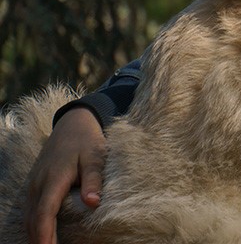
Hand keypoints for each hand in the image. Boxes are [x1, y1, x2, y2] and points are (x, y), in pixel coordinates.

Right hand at [24, 107, 106, 243]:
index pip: (45, 213)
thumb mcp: (96, 157)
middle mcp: (39, 184)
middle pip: (33, 220)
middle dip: (39, 241)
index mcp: (54, 179)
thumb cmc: (88, 141)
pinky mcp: (36, 185)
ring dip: (36, 235)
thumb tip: (93, 203)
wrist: (73, 123)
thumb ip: (94, 180)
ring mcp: (34, 185)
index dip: (45, 235)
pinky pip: (31, 211)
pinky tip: (44, 237)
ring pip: (29, 217)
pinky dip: (35, 226)